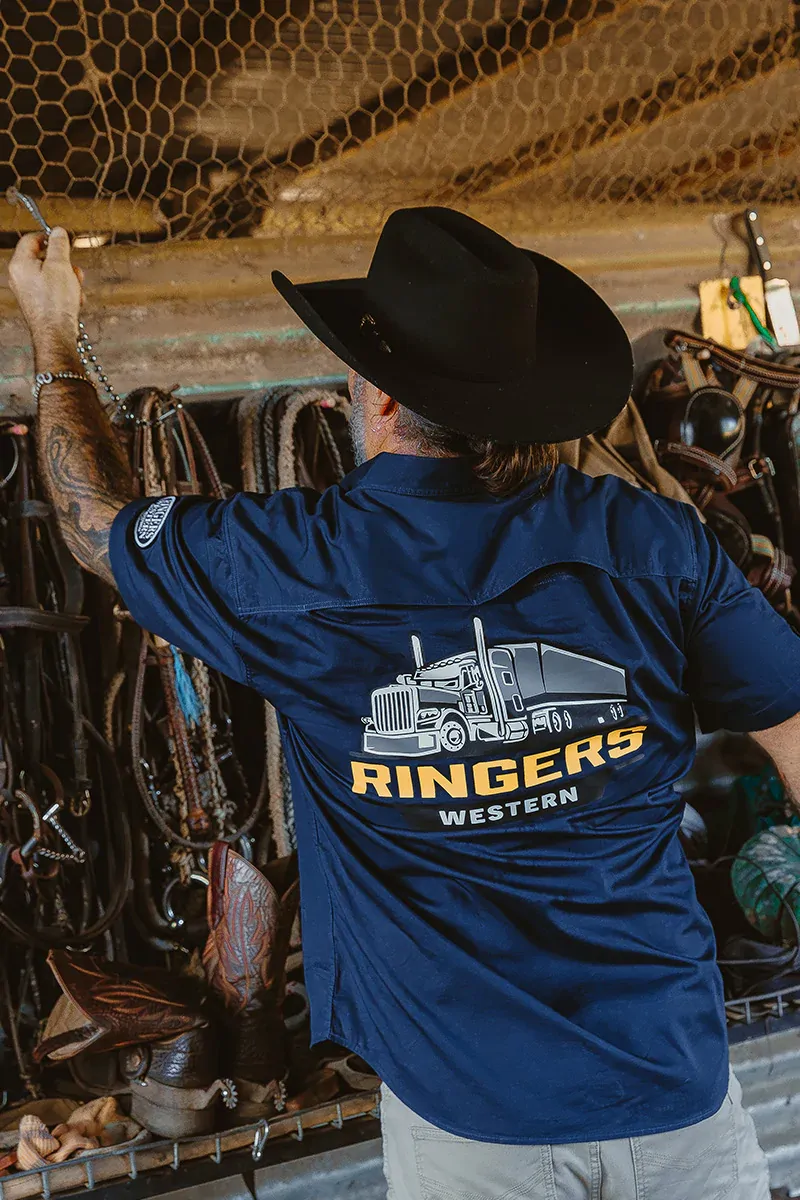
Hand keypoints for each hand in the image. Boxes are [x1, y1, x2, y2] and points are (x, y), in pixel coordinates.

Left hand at [8, 227, 84, 357]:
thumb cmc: (55, 301)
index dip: (48, 237)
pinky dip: (65, 292)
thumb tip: (58, 231)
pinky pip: (52, 289)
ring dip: (68, 279)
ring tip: (76, 289)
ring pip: (51, 274)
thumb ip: (59, 245)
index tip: (64, 240)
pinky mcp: (37, 302)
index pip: (31, 239)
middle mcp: (19, 276)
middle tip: (74, 270)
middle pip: (43, 258)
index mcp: (20, 264)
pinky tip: (74, 300)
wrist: (56, 333)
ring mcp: (28, 291)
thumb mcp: (60, 266)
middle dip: (64, 263)